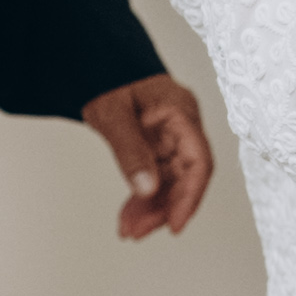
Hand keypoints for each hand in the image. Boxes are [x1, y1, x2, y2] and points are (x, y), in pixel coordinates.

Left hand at [80, 73, 214, 239]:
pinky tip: (130, 215)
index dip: (190, 197)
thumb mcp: (113, 115)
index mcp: (181, 112)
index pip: (199, 161)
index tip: (174, 225)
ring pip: (171, 182)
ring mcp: (172, 137)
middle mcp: (183, 126)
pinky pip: (157, 176)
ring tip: (129, 230)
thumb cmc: (108, 77)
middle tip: (137, 232)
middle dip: (163, 209)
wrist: (96, 63)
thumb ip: (131, 152)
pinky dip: (143, 197)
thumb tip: (147, 190)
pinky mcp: (158, 145)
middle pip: (185, 177)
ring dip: (151, 208)